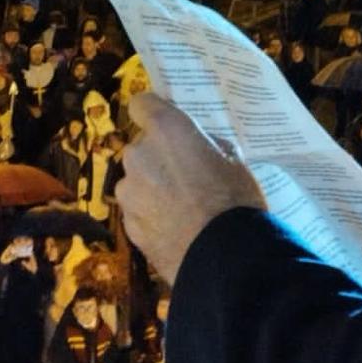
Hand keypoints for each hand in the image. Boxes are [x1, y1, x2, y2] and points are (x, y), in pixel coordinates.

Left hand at [117, 93, 265, 285]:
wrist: (222, 259)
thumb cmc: (234, 200)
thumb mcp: (233, 160)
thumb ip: (204, 146)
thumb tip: (195, 149)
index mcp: (166, 130)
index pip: (142, 103)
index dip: (153, 112)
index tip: (166, 124)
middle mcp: (138, 155)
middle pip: (141, 146)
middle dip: (158, 157)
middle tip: (185, 175)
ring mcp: (128, 191)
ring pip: (136, 180)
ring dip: (151, 187)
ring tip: (180, 209)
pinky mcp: (126, 223)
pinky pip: (137, 209)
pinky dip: (150, 215)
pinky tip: (174, 230)